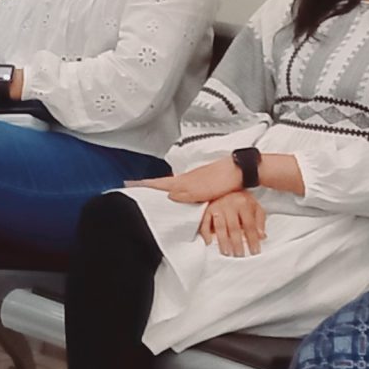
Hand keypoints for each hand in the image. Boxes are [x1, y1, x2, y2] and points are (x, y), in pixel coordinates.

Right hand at [128, 158, 244, 204]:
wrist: (240, 172)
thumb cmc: (222, 179)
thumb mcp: (199, 191)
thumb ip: (182, 194)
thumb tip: (169, 197)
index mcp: (182, 181)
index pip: (157, 183)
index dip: (143, 184)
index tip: (128, 184)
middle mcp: (186, 180)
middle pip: (162, 183)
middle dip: (149, 185)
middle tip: (138, 188)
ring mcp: (194, 180)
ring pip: (173, 185)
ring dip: (162, 188)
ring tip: (154, 193)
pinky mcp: (203, 183)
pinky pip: (184, 188)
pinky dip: (176, 191)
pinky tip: (180, 197)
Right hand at [198, 189, 267, 256]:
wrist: (228, 183)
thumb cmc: (243, 199)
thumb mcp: (255, 207)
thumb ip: (260, 221)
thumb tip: (262, 237)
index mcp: (243, 204)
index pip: (249, 225)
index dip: (252, 239)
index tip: (254, 251)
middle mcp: (229, 205)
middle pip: (234, 228)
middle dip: (237, 243)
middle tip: (239, 255)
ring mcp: (217, 207)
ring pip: (220, 227)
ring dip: (223, 241)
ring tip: (226, 252)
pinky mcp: (207, 209)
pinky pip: (204, 223)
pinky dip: (206, 233)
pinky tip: (209, 242)